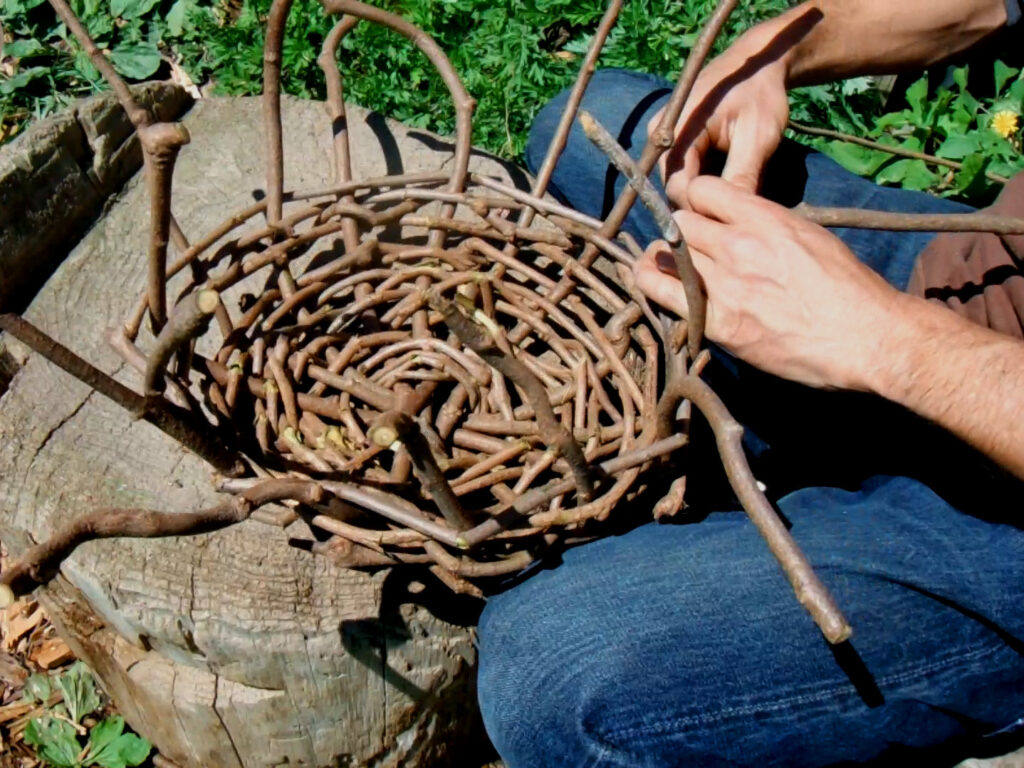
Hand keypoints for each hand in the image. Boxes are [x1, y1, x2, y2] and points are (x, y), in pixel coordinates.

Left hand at [634, 176, 905, 390]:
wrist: (864, 338)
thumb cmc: (849, 289)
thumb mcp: (811, 236)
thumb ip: (769, 225)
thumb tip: (741, 221)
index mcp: (767, 219)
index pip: (705, 190)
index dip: (697, 199)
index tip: (699, 211)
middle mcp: (740, 246)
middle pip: (681, 222)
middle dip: (680, 229)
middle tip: (683, 242)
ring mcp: (726, 285)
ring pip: (669, 255)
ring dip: (664, 256)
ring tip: (662, 261)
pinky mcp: (719, 323)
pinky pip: (665, 295)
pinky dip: (651, 284)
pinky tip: (647, 280)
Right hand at [649, 20, 790, 205]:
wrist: (758, 64)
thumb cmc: (760, 94)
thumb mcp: (758, 136)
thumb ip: (743, 176)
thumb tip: (737, 220)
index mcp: (675, 131)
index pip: (677, 189)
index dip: (702, 211)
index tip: (732, 224)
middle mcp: (660, 138)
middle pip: (674, 191)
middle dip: (703, 207)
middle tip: (737, 218)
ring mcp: (664, 142)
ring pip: (679, 187)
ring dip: (705, 198)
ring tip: (734, 203)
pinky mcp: (673, 146)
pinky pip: (684, 177)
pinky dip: (705, 187)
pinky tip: (728, 187)